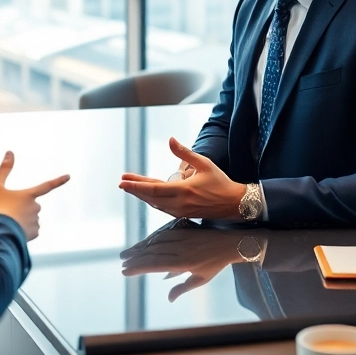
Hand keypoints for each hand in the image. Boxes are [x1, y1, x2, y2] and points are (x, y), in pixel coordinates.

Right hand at [0, 151, 69, 240]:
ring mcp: (36, 221)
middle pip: (32, 205)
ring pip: (30, 218)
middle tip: (6, 213)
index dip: (58, 181)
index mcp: (29, 195)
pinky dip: (23, 231)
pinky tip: (13, 232)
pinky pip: (30, 230)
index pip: (47, 186)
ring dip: (22, 220)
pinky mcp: (34, 233)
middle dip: (22, 208)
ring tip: (8, 224)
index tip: (69, 176)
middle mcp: (36, 207)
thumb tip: (10, 151)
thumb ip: (4, 169)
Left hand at [119, 138, 245, 219]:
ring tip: (131, 188)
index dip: (137, 185)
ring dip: (142, 196)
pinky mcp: (183, 214)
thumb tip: (171, 140)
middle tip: (121, 184)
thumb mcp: (204, 163)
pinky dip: (152, 201)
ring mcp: (180, 211)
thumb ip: (185, 153)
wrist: (234, 203)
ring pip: (155, 204)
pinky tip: (147, 197)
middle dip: (135, 190)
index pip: (154, 189)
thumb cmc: (220, 182)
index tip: (124, 181)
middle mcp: (180, 203)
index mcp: (184, 190)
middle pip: (150, 198)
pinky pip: (162, 208)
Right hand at [120, 222, 258, 301]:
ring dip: (140, 248)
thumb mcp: (201, 279)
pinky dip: (151, 239)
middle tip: (122, 263)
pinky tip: (143, 244)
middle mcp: (180, 249)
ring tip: (127, 254)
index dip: (139, 268)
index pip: (155, 265)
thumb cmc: (215, 264)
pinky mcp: (183, 230)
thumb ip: (182, 288)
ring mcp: (181, 238)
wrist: (230, 242)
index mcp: (183, 263)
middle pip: (152, 253)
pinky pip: (163, 234)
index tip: (126, 271)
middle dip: (135, 258)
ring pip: (156, 243)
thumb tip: (169, 299)